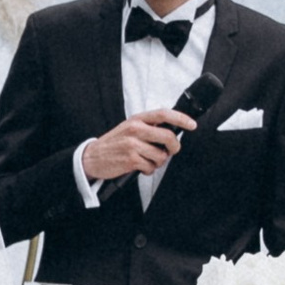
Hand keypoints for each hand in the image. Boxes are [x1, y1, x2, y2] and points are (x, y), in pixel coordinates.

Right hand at [80, 109, 195, 187]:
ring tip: (147, 161)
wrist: (92, 157)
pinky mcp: (130, 159)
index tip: (192, 124)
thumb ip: (148, 127)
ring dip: (158, 162)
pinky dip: (148, 170)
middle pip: (168, 136)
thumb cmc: (114, 144)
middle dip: (174, 147)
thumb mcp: (129, 128)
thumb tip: (171, 131)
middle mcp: (135, 129)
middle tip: (171, 151)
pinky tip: (140, 167)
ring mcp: (132, 144)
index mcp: (136, 119)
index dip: (181, 118)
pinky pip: (151, 167)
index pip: (163, 114)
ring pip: (161, 155)